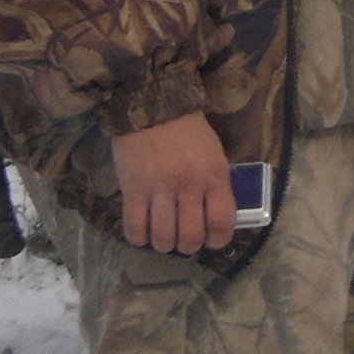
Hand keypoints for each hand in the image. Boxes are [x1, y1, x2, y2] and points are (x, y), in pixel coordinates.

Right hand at [111, 112, 235, 254]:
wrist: (152, 107)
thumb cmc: (189, 132)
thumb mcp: (215, 155)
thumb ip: (217, 185)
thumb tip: (216, 219)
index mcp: (214, 176)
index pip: (222, 222)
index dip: (218, 240)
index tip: (212, 242)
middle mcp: (188, 186)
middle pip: (191, 236)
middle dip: (189, 246)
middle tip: (185, 241)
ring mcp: (158, 188)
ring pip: (163, 237)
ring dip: (164, 245)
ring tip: (164, 239)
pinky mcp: (132, 189)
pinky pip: (134, 228)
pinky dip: (139, 239)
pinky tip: (142, 234)